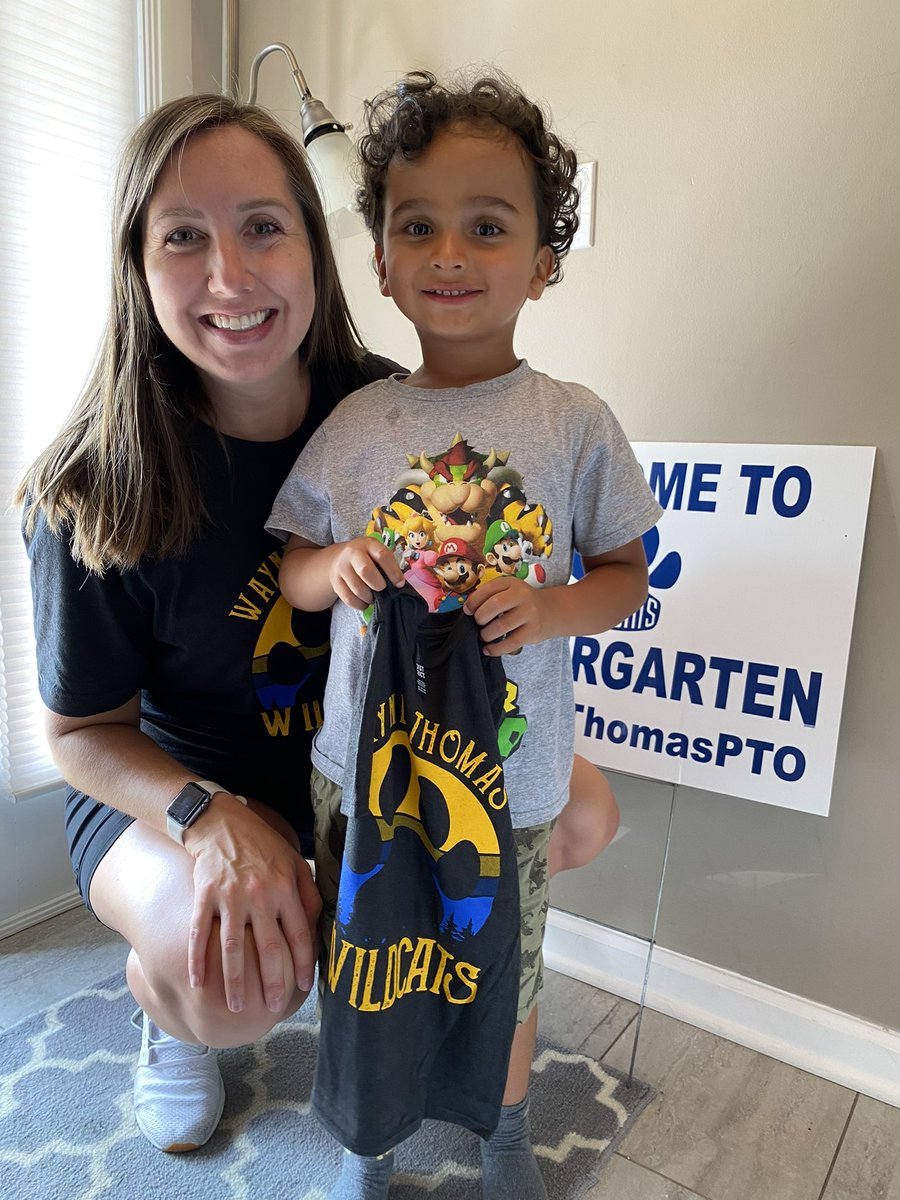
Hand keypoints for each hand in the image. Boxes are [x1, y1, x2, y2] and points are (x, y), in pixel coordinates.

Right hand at [185, 800, 321, 1013]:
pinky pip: (199, 933)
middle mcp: (260, 895)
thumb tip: (317, 927)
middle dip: (272, 983)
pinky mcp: (205, 895)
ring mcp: (231, 896)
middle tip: (272, 1008)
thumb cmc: (261, 844)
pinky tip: (197, 983)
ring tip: (236, 1007)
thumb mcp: (294, 861)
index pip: (299, 934)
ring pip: (233, 948)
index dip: (304, 963)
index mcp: (286, 887)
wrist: (220, 822)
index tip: (304, 987)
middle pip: (268, 948)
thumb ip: (307, 893)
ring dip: (235, 981)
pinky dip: (197, 959)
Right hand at [328, 536, 404, 609]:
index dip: (394, 572)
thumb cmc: (367, 558)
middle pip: (365, 571)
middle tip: (382, 589)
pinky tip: (364, 602)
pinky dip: (360, 604)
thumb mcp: (377, 554)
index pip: (383, 556)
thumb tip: (398, 585)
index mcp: (369, 544)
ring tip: (373, 597)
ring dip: (369, 598)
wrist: (340, 558)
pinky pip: (348, 598)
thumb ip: (388, 565)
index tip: (399, 584)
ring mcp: (341, 567)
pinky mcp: (335, 582)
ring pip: (357, 588)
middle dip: (378, 585)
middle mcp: (353, 553)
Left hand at [463, 576, 552, 654]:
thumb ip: (490, 595)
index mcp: (512, 583)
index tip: (467, 610)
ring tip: (485, 635)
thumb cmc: (522, 602)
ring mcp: (529, 614)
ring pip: (501, 626)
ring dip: (486, 634)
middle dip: (480, 617)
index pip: (488, 589)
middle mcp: (522, 596)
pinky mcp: (532, 632)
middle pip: (494, 606)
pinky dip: (496, 649)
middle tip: (479, 623)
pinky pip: (510, 643)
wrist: (551, 610)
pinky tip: (488, 649)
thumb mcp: (509, 590)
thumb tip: (468, 609)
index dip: (473, 601)